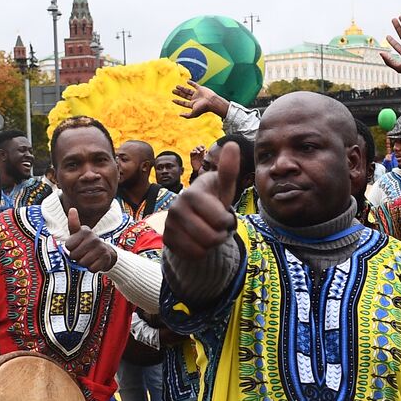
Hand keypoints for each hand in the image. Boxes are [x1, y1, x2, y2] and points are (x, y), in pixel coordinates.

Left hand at [64, 207, 117, 271]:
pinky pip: (91, 268)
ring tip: (89, 257)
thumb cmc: (86, 243)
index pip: (68, 245)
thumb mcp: (78, 234)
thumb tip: (72, 209)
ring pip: (82, 263)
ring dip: (84, 263)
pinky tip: (95, 262)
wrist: (105, 253)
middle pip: (74, 255)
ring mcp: (100, 248)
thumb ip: (73, 223)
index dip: (70, 248)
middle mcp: (93, 238)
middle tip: (83, 253)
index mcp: (85, 231)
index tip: (76, 245)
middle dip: (76, 257)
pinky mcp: (105, 258)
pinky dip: (92, 268)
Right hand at [164, 140, 238, 259]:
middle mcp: (175, 208)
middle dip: (220, 235)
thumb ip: (228, 169)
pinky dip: (200, 252)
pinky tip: (198, 241)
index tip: (223, 214)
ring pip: (201, 248)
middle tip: (217, 227)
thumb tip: (232, 144)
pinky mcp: (167, 240)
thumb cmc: (213, 198)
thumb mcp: (223, 186)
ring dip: (211, 244)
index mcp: (191, 194)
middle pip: (211, 237)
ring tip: (209, 233)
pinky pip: (191, 256)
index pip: (219, 220)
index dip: (227, 221)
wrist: (194, 214)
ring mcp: (169, 225)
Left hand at [172, 81, 228, 119]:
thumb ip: (187, 115)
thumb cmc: (203, 108)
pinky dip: (191, 83)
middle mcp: (195, 99)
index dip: (178, 102)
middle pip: (185, 96)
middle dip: (179, 93)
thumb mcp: (194, 113)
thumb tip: (179, 115)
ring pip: (188, 90)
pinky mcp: (201, 89)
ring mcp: (197, 94)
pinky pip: (195, 85)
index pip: (184, 103)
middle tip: (172, 91)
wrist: (212, 102)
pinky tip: (187, 81)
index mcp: (193, 105)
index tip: (172, 100)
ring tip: (176, 86)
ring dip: (182, 88)